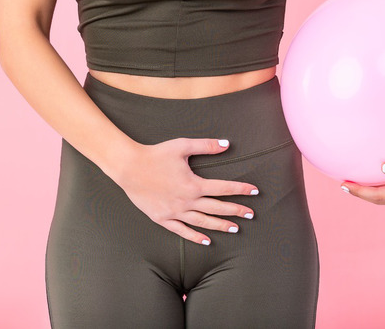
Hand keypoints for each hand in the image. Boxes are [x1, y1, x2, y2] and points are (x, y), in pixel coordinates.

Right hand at [106, 137, 258, 244]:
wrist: (129, 167)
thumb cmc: (156, 154)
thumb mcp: (182, 146)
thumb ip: (206, 146)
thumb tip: (227, 144)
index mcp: (193, 184)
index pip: (223, 188)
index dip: (241, 189)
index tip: (255, 191)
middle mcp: (187, 201)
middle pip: (217, 208)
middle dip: (236, 211)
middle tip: (251, 214)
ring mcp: (175, 212)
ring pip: (202, 222)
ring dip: (220, 225)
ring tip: (235, 229)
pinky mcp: (162, 218)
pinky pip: (182, 231)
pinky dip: (195, 236)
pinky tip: (207, 241)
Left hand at [340, 147, 384, 204]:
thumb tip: (383, 166)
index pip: (378, 197)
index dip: (360, 192)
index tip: (344, 185)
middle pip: (380, 198)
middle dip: (361, 193)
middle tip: (344, 185)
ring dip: (370, 189)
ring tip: (356, 181)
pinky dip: (382, 183)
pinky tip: (377, 172)